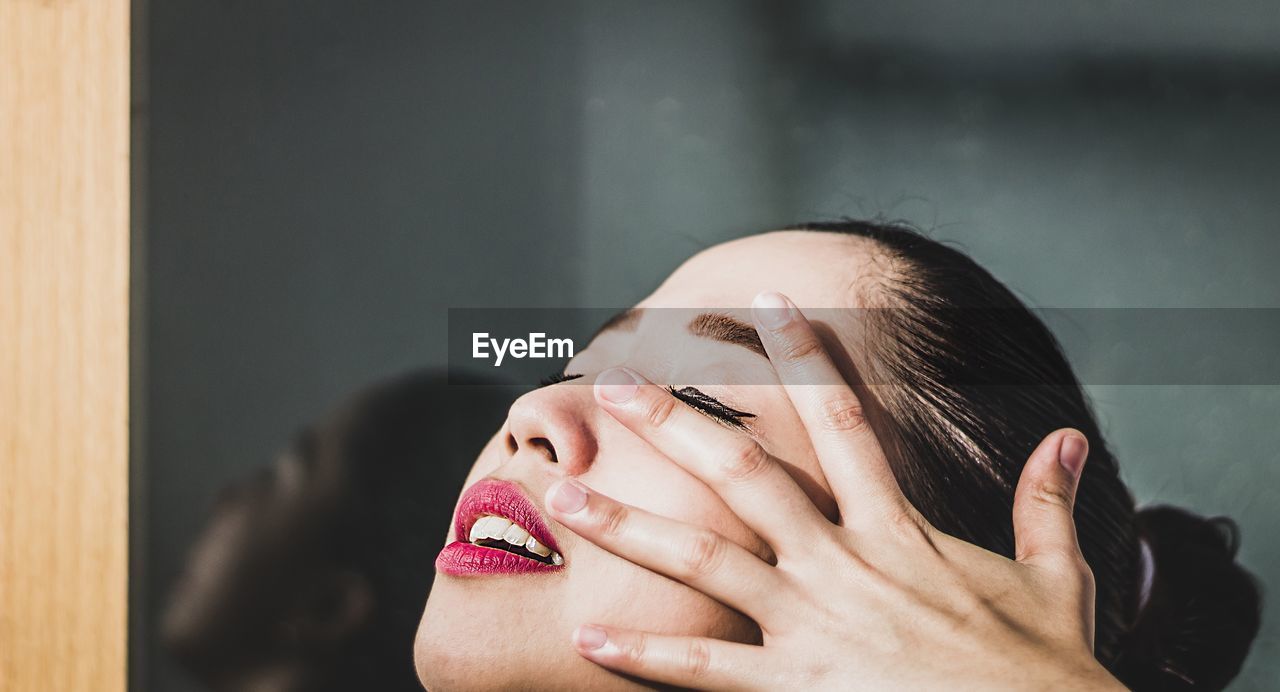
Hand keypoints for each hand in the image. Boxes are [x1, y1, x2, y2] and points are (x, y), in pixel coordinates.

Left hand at [543, 291, 1125, 690]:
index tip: (766, 302)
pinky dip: (643, 652)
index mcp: (897, 530)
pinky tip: (588, 633)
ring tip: (561, 498)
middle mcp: (842, 564)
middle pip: (745, 474)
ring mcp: (811, 624)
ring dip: (627, 526)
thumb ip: (1048, 503)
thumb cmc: (1043, 670)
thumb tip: (1068, 440)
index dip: (803, 353)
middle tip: (616, 388)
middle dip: (676, 424)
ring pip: (702, 559)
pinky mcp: (795, 687)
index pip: (842, 419)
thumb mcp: (1054, 576)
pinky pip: (704, 668)